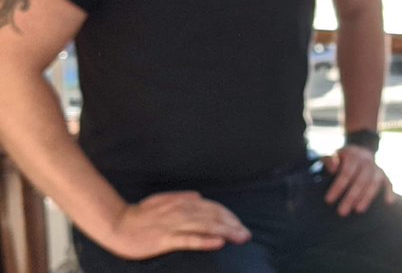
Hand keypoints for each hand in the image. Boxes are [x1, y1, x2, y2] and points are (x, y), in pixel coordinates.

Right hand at [106, 191, 249, 259]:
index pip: (213, 208)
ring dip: (227, 232)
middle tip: (247, 234)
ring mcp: (174, 225)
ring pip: (206, 227)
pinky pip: (188, 240)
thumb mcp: (163, 200)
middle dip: (233, 225)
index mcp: (183, 202)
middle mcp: (182, 211)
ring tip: (241, 238)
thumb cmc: (140, 215)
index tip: (240, 225)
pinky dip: (205, 240)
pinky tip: (219, 243)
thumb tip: (199, 196)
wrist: (117, 224)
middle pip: (214, 217)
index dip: (229, 216)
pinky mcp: (165, 239)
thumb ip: (182, 197)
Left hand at [323, 145, 395, 215]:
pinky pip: (388, 182)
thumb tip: (333, 168)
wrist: (358, 151)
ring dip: (367, 197)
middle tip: (342, 212)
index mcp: (352, 155)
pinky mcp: (383, 174)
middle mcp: (366, 160)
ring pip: (374, 182)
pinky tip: (389, 202)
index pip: (346, 172)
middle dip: (351, 197)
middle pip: (360, 180)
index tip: (329, 201)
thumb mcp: (331, 156)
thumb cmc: (340, 159)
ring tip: (358, 210)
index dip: (338, 187)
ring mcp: (376, 167)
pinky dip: (389, 191)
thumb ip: (329, 160)